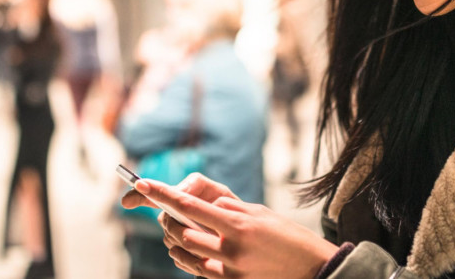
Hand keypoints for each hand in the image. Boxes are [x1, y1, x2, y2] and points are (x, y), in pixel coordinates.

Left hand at [131, 174, 338, 278]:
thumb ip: (228, 209)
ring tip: (184, 234)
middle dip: (172, 223)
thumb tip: (202, 206)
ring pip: (186, 254)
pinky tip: (195, 253)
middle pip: (181, 233)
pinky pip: (198, 272)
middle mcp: (231, 248)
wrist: (312, 268)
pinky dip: (190, 260)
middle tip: (172, 216)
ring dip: (179, 243)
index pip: (189, 206)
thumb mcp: (258, 213)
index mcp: (237, 223)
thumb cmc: (286, 235)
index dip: (161, 194)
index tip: (143, 184)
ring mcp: (230, 271)